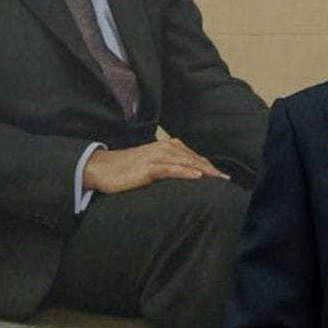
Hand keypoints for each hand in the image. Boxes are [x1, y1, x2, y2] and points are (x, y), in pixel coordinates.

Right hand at [83, 139, 228, 193]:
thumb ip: (168, 168)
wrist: (100, 168)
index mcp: (166, 147)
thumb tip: (184, 177)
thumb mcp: (151, 166)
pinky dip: (185, 171)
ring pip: (185, 162)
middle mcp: (163, 148)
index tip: (223, 178)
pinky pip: (170, 169)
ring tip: (219, 179)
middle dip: (211, 169)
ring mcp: (155, 157)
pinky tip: (197, 176)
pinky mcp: (148, 167)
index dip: (209, 167)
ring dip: (204, 170)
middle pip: (194, 158)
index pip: (193, 157)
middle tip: (227, 181)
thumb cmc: (125, 170)